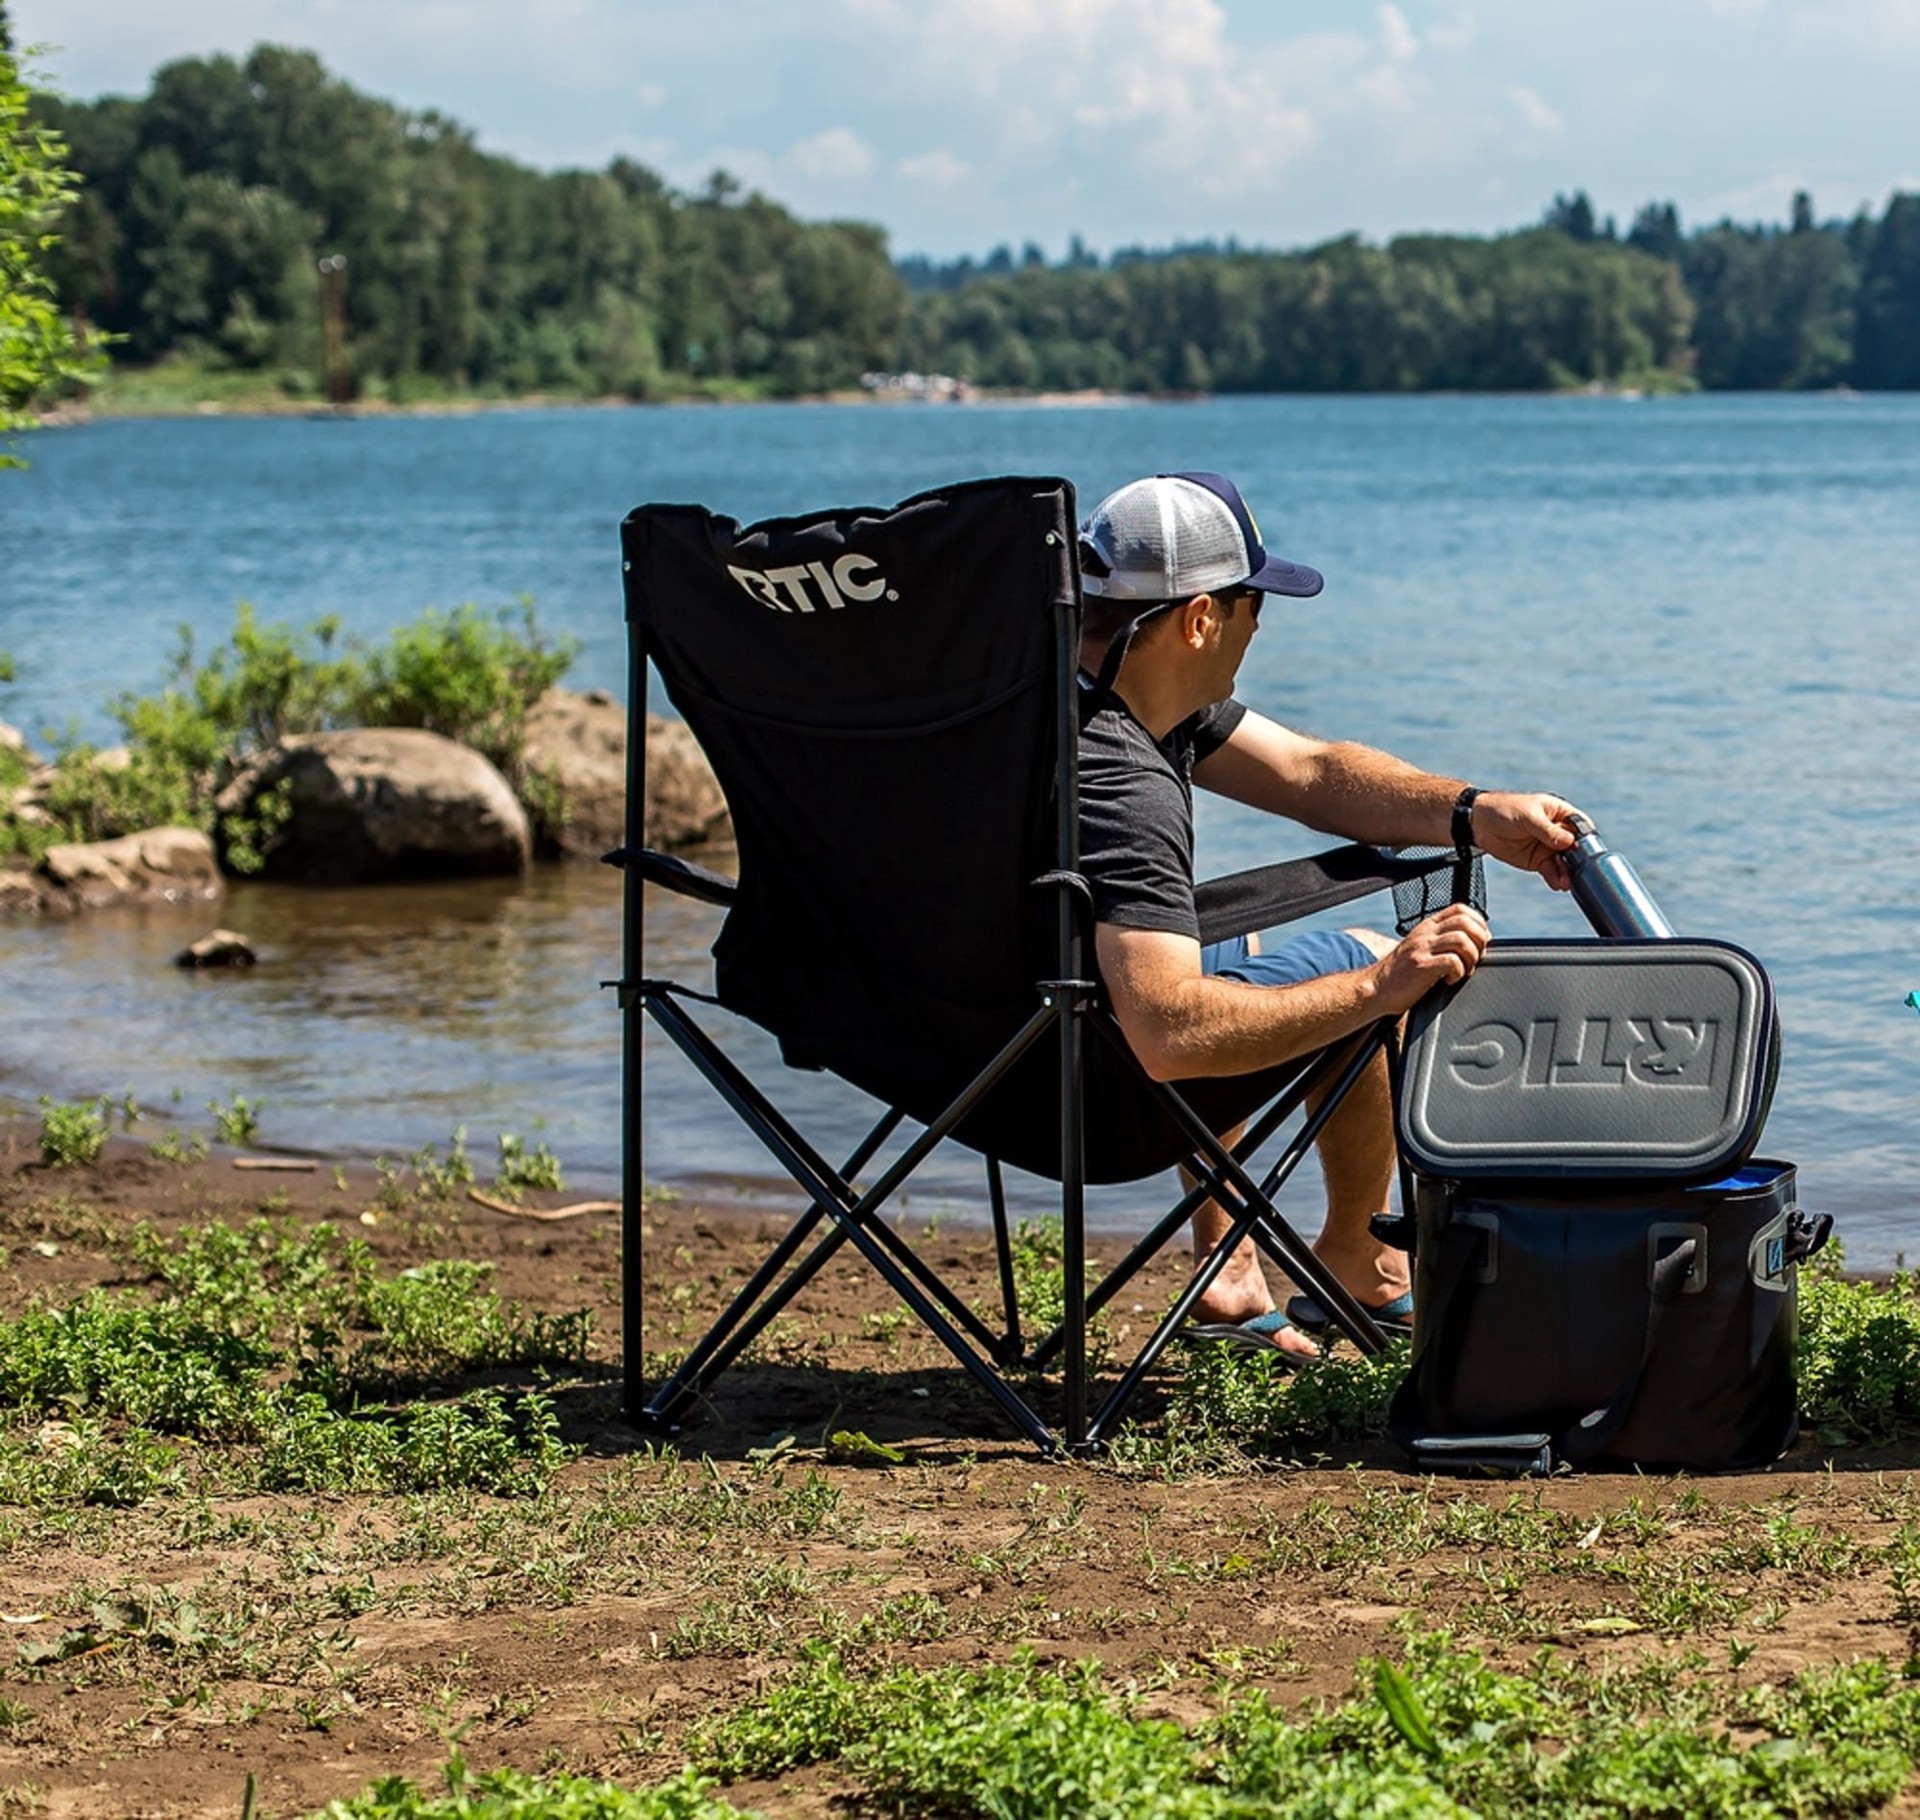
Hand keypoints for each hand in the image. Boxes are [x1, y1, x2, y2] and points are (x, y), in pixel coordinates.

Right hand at [1370, 905, 1490, 1013]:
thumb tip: (1475, 942)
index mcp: (1427, 927)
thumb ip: (1442, 941)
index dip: (1478, 924)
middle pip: (1465, 922)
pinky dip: (1459, 972)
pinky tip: (1449, 980)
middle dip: (1479, 940)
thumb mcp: (1421, 948)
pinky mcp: (1421, 966)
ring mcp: (1422, 948)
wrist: (1376, 989)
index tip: (1479, 943)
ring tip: (1464, 970)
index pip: (1461, 909)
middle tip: (1475, 958)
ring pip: (1462, 940)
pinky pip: (1452, 961)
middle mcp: (1425, 933)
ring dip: (1471, 958)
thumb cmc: (1402, 974)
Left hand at [1471, 791, 1581, 890]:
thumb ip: (1547, 830)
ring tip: (1566, 882)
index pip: (1580, 826)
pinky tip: (1558, 884)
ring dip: (1566, 873)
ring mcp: (1548, 847)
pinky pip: (1550, 871)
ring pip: (1563, 862)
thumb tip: (1569, 842)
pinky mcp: (1537, 860)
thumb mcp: (1527, 817)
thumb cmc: (1504, 809)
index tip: (1585, 850)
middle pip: (1575, 848)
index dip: (1586, 838)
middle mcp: (1558, 832)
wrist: (1479, 823)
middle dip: (1577, 861)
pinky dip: (1555, 878)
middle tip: (1577, 872)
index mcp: (1560, 814)